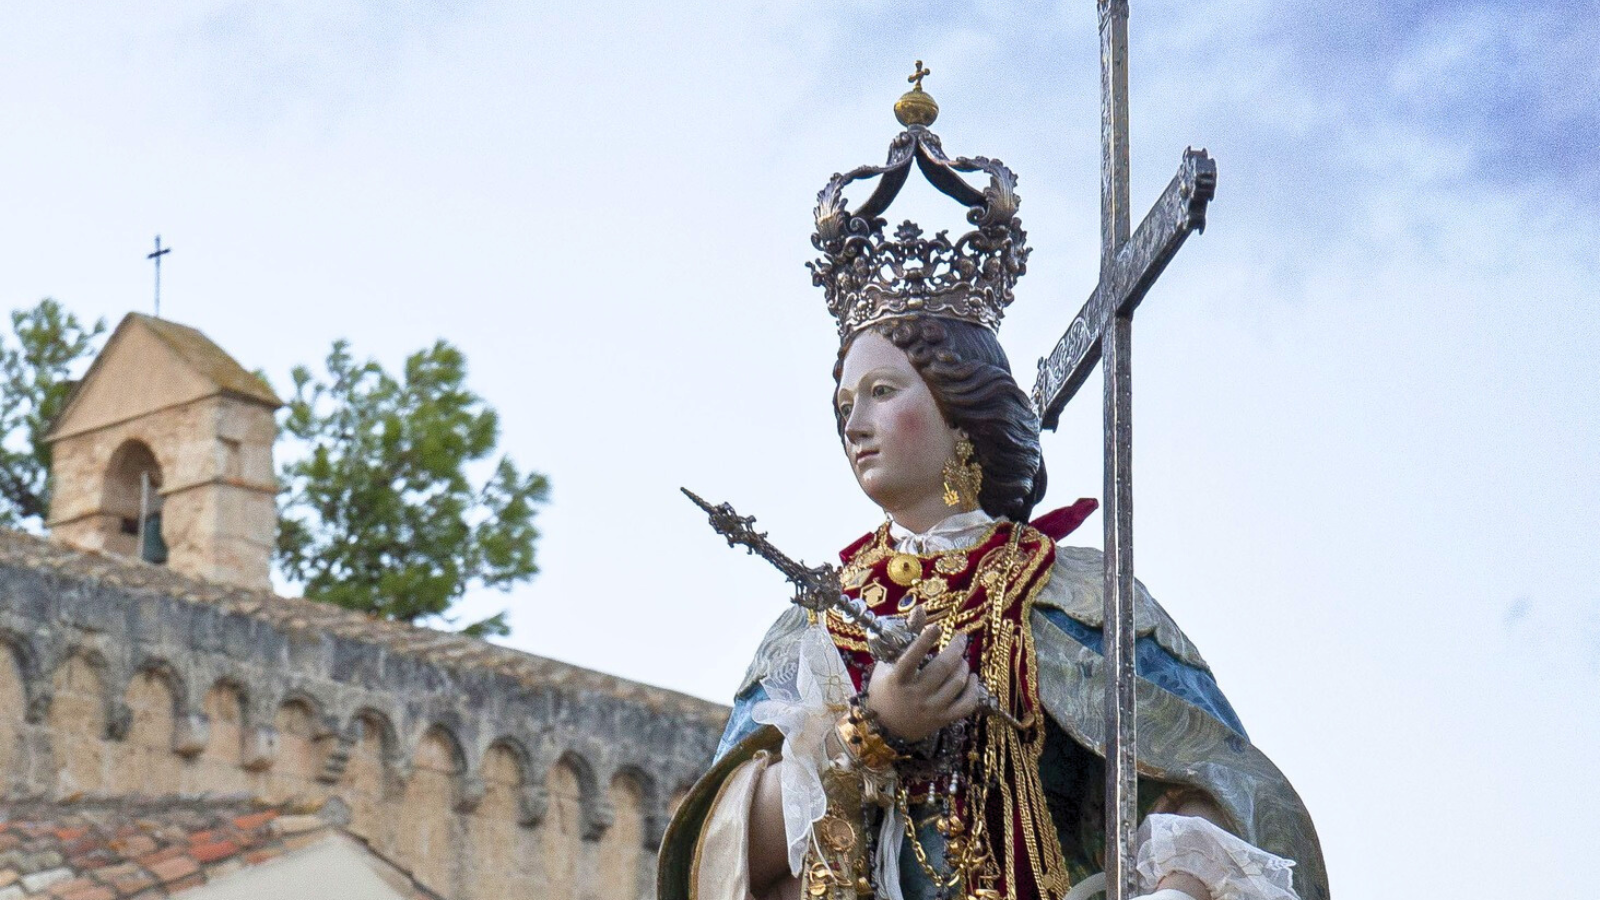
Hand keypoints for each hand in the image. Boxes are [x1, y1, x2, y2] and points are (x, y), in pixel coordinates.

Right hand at [864, 607, 984, 741]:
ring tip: (962, 659)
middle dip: (956, 648)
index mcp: (897, 680)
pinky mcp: (942, 720)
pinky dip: (974, 690)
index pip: (911, 658)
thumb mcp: (887, 663)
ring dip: (964, 666)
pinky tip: (972, 679)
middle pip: (943, 668)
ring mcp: (931, 709)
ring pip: (957, 684)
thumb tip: (920, 609)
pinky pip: (966, 705)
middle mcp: (915, 695)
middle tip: (961, 637)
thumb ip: (905, 636)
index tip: (937, 627)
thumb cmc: (884, 690)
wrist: (885, 729)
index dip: (924, 641)